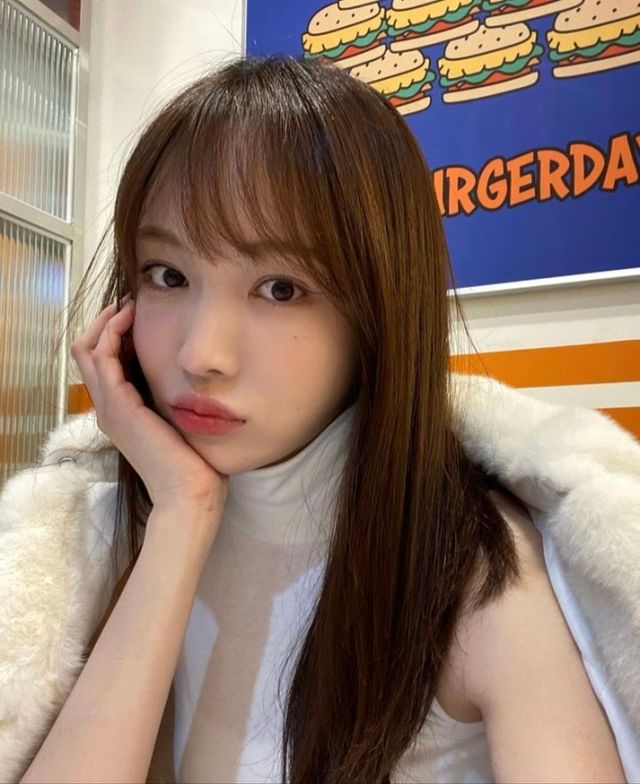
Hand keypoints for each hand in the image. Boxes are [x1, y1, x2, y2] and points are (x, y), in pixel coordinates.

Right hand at [70, 294, 229, 519]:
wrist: (189, 493)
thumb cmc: (192, 462)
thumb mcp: (178, 420)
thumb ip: (173, 398)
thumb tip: (190, 374)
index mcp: (119, 410)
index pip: (100, 360)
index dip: (112, 332)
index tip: (136, 312)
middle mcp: (107, 407)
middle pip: (86, 350)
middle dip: (104, 320)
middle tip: (129, 302)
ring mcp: (109, 408)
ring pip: (88, 350)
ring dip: (107, 321)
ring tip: (129, 305)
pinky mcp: (119, 408)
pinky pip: (103, 360)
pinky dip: (112, 334)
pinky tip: (131, 321)